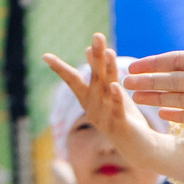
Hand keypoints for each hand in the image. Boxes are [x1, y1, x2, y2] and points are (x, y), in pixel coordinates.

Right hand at [43, 35, 183, 183]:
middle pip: (94, 78)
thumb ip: (101, 73)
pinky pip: (116, 109)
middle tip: (98, 35)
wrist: (138, 148)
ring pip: (105, 90)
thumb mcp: (110, 94)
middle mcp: (93, 108)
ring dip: (107, 70)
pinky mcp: (120, 125)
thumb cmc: (122, 118)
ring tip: (108, 52)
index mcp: (89, 99)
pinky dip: (116, 97)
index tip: (44, 56)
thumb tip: (88, 49)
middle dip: (96, 57)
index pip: (73, 80)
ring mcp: (105, 117)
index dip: (60, 68)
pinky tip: (116, 86)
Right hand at [125, 1, 183, 131]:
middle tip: (121, 82)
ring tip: (134, 97)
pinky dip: (180, 117)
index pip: (178, 60)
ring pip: (181, 99)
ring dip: (158, 97)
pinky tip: (162, 114)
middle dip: (148, 81)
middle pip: (173, 80)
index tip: (132, 63)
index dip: (154, 62)